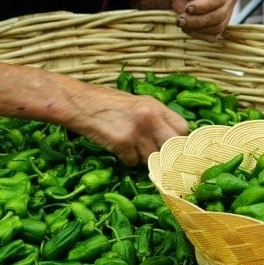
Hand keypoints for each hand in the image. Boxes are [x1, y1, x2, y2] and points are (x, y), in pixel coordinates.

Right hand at [63, 84, 188, 165]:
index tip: (174, 150)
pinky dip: (127, 160)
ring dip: (144, 159)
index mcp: (156, 106)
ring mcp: (138, 131)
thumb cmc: (107, 103)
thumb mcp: (137, 104)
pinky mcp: (123, 143)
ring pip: (153, 158)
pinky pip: (133, 162)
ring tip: (132, 149)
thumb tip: (171, 141)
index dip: (179, 143)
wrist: (80, 102)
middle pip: (173, 148)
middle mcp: (151, 117)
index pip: (183, 129)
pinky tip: (118, 149)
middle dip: (167, 157)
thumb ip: (155, 119)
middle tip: (158, 160)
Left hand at [172, 0, 237, 41]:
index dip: (203, 6)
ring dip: (196, 29)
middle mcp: (229, 0)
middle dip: (197, 21)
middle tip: (180, 19)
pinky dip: (198, 35)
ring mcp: (226, 15)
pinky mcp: (219, 27)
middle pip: (218, 16)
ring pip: (216, 29)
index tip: (188, 8)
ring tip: (182, 22)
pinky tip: (188, 28)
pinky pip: (212, 37)